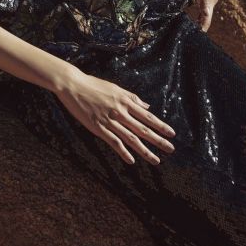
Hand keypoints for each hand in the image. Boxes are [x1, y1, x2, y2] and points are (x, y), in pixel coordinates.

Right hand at [53, 68, 176, 165]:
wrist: (73, 85)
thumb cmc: (94, 85)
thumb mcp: (116, 88)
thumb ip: (132, 98)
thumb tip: (147, 107)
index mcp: (125, 101)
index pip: (147, 116)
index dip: (160, 125)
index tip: (172, 133)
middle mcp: (120, 111)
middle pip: (143, 129)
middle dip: (158, 140)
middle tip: (171, 149)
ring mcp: (110, 120)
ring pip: (131, 138)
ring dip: (145, 150)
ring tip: (156, 160)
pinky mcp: (98, 128)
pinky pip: (114, 142)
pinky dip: (124, 152)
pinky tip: (131, 160)